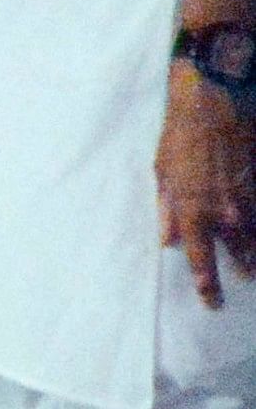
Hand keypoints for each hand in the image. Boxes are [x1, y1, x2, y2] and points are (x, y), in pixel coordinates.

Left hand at [158, 62, 255, 307]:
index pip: (202, 261)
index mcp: (192, 210)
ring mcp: (249, 200)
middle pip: (239, 256)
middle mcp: (224, 212)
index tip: (213, 304)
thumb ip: (166, 211)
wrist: (214, 104)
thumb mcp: (161, 174)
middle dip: (241, 271)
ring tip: (255, 268)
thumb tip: (167, 242)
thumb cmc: (180, 136)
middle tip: (242, 282)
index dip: (208, 287)